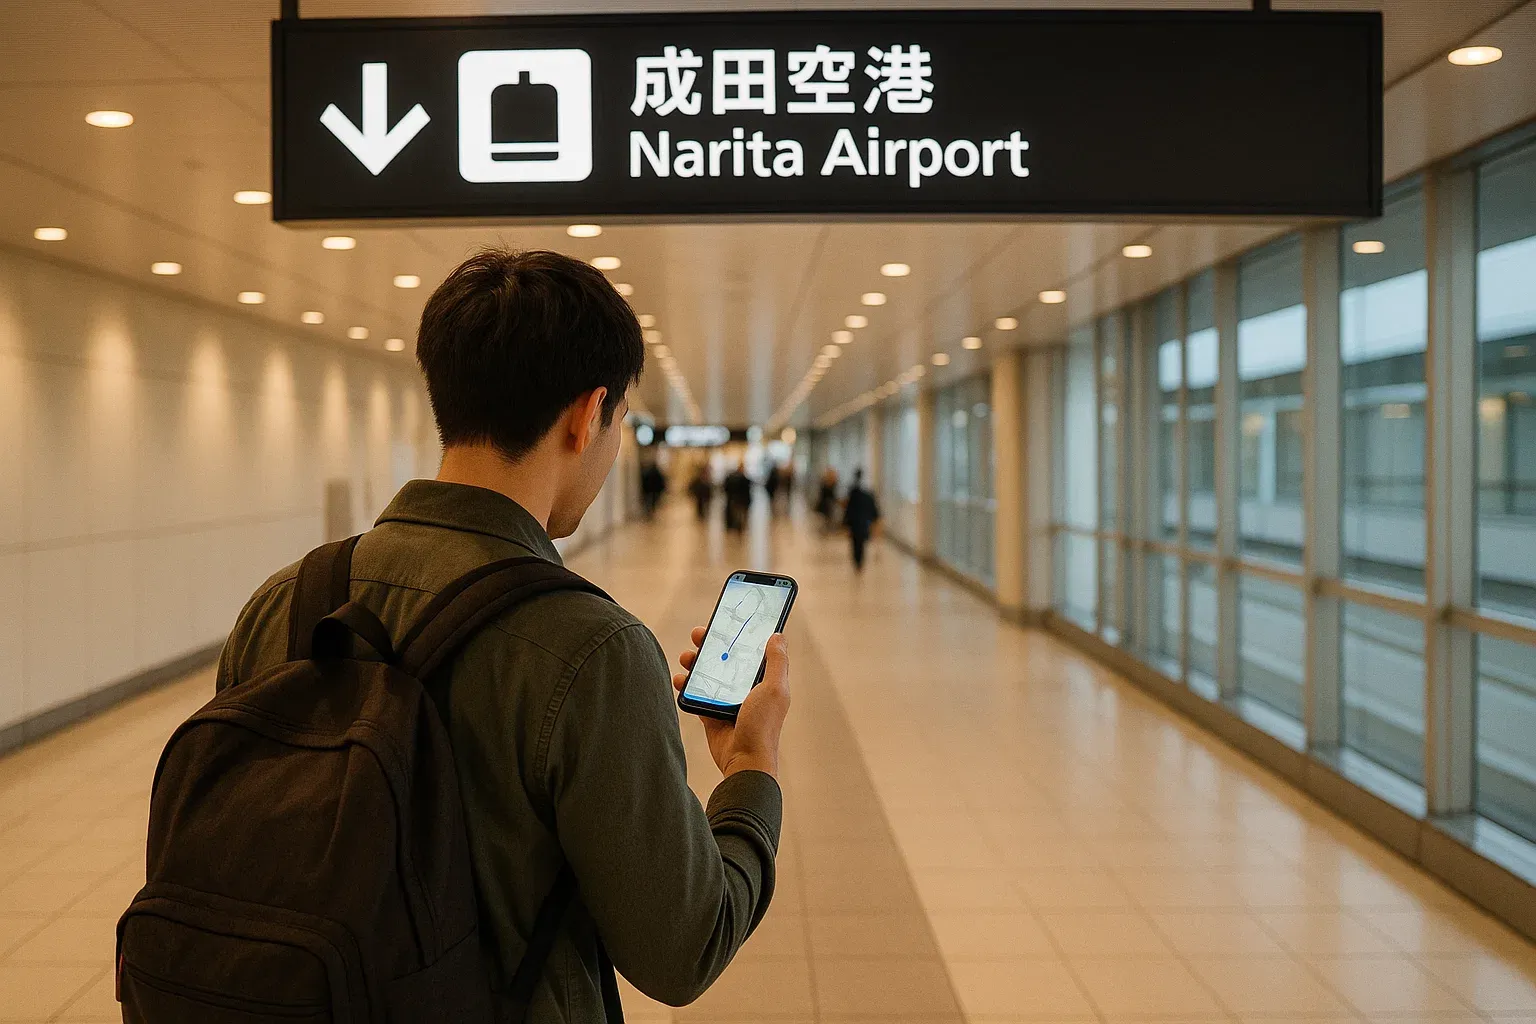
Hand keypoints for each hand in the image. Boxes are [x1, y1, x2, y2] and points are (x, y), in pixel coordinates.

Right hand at [674, 627, 790, 778]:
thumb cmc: (763, 726)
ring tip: (686, 657)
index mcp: (764, 680)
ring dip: (696, 663)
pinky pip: (696, 694)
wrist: (744, 761)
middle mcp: (746, 688)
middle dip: (711, 645)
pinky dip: (686, 685)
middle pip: (726, 659)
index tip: (726, 620)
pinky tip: (679, 679)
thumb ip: (776, 662)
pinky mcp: (711, 714)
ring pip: (709, 674)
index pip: (751, 650)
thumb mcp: (775, 689)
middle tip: (699, 634)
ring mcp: (727, 701)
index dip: (739, 635)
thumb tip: (778, 635)